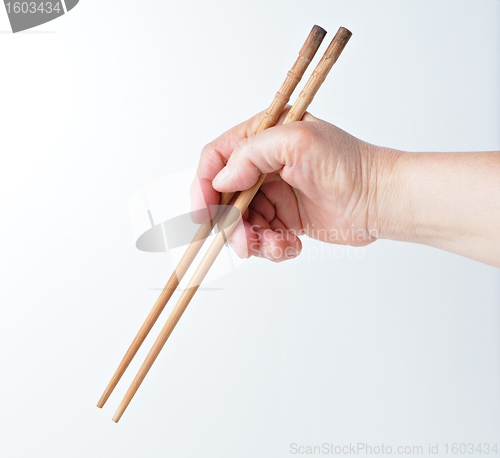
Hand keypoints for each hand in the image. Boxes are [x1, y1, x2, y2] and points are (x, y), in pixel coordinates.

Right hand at [190, 108, 397, 261]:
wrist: (380, 200)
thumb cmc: (348, 165)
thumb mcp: (298, 143)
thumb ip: (251, 155)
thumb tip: (221, 180)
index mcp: (263, 137)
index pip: (217, 158)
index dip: (203, 185)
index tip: (203, 213)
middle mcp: (264, 165)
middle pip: (224, 197)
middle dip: (231, 223)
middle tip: (244, 242)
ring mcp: (273, 193)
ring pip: (241, 222)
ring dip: (253, 240)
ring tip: (277, 245)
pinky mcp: (284, 218)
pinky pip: (261, 237)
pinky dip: (271, 247)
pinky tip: (291, 245)